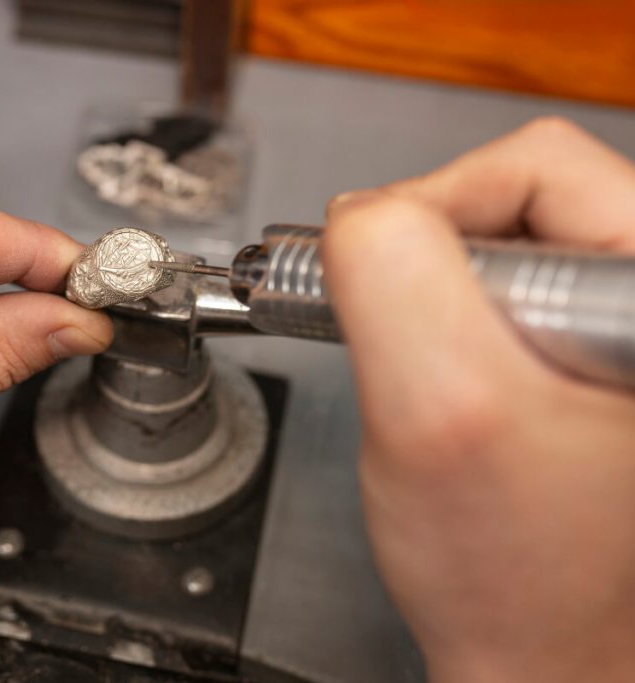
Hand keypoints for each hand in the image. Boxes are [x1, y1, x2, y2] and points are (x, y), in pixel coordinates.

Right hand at [323, 118, 634, 681]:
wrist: (533, 638)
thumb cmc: (512, 566)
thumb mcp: (434, 406)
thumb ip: (389, 273)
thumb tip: (360, 212)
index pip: (533, 164)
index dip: (428, 214)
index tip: (377, 293)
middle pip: (516, 191)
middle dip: (426, 257)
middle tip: (402, 339)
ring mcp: (615, 322)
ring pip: (498, 239)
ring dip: (430, 290)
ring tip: (422, 366)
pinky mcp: (583, 344)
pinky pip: (494, 287)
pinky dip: (442, 316)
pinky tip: (441, 374)